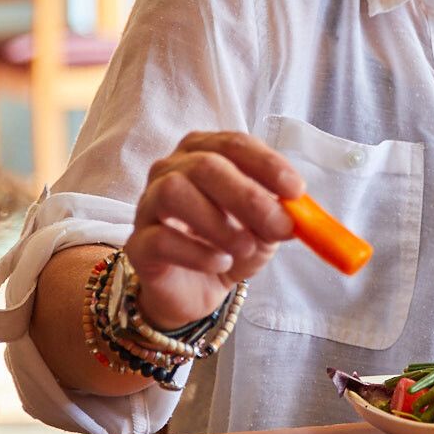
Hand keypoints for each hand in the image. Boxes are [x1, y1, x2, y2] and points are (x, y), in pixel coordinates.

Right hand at [126, 131, 302, 327]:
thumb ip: (277, 215)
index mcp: (204, 153)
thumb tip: (294, 212)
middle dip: (247, 196)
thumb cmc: (230, 245)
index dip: (266, 164)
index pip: (233, 144)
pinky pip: (160, 237)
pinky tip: (220, 263)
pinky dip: (196, 252)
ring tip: (244, 247)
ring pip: (174, 192)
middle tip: (278, 226)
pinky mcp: (138, 243)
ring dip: (217, 221)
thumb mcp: (264, 229)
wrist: (196, 288)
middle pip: (204, 165)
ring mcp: (148, 204)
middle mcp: (171, 170)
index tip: (296, 190)